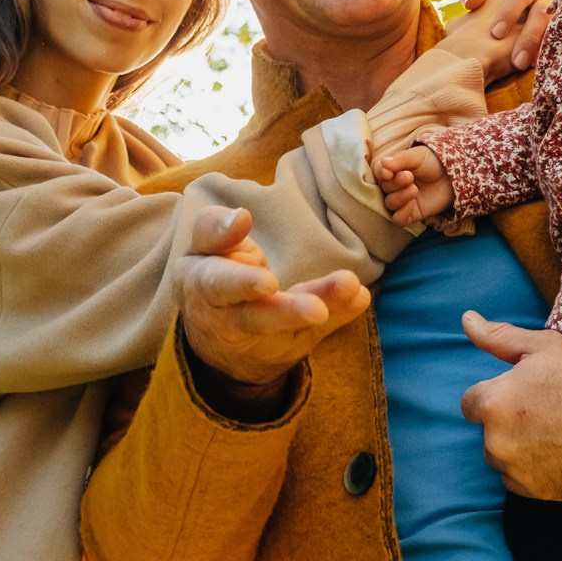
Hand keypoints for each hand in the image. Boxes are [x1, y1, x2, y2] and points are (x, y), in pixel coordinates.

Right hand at [175, 207, 368, 394]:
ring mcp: (263, 337)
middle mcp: (232, 319)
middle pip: (256, 318)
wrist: (216, 340)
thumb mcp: (203, 251)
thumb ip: (216, 230)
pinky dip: (339, 314)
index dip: (240, 281)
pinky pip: (313, 332)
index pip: (218, 281)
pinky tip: (359, 297)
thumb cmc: (212, 276)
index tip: (264, 273)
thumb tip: (241, 216)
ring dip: (320, 313)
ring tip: (345, 294)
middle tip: (316, 309)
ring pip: (288, 329)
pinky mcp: (287, 344)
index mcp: (204, 286)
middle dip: (285, 313)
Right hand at [374, 143, 453, 225]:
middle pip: (384, 188)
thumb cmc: (433, 163)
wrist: (453, 176)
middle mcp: (394, 186)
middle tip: (409, 176)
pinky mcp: (411, 214)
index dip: (380, 173)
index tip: (388, 173)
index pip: (378, 172)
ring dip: (400, 197)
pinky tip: (412, 203)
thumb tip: (383, 164)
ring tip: (414, 189)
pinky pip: (398, 219)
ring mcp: (402, 201)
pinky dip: (402, 212)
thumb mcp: (417, 156)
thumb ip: (400, 160)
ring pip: (389, 204)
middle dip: (395, 183)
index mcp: (393, 170)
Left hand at [446, 0, 558, 80]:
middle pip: (541, 12)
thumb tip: (471, 1)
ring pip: (555, 28)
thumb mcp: (491, 1)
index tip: (495, 33)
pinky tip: (538, 66)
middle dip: (526, 34)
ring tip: (521, 65)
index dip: (509, 11)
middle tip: (513, 58)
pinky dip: (551, 51)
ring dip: (538, 46)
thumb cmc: (507, 13)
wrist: (530, 31)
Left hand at [458, 313, 561, 500]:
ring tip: (556, 430)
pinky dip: (532, 470)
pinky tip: (560, 451)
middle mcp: (499, 442)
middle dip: (507, 421)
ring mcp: (518, 471)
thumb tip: (466, 319)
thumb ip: (497, 337)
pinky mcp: (537, 492)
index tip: (524, 393)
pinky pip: (519, 481)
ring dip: (517, 447)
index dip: (497, 394)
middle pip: (487, 432)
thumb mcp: (544, 346)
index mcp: (495, 403)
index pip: (470, 403)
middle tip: (546, 409)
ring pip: (501, 458)